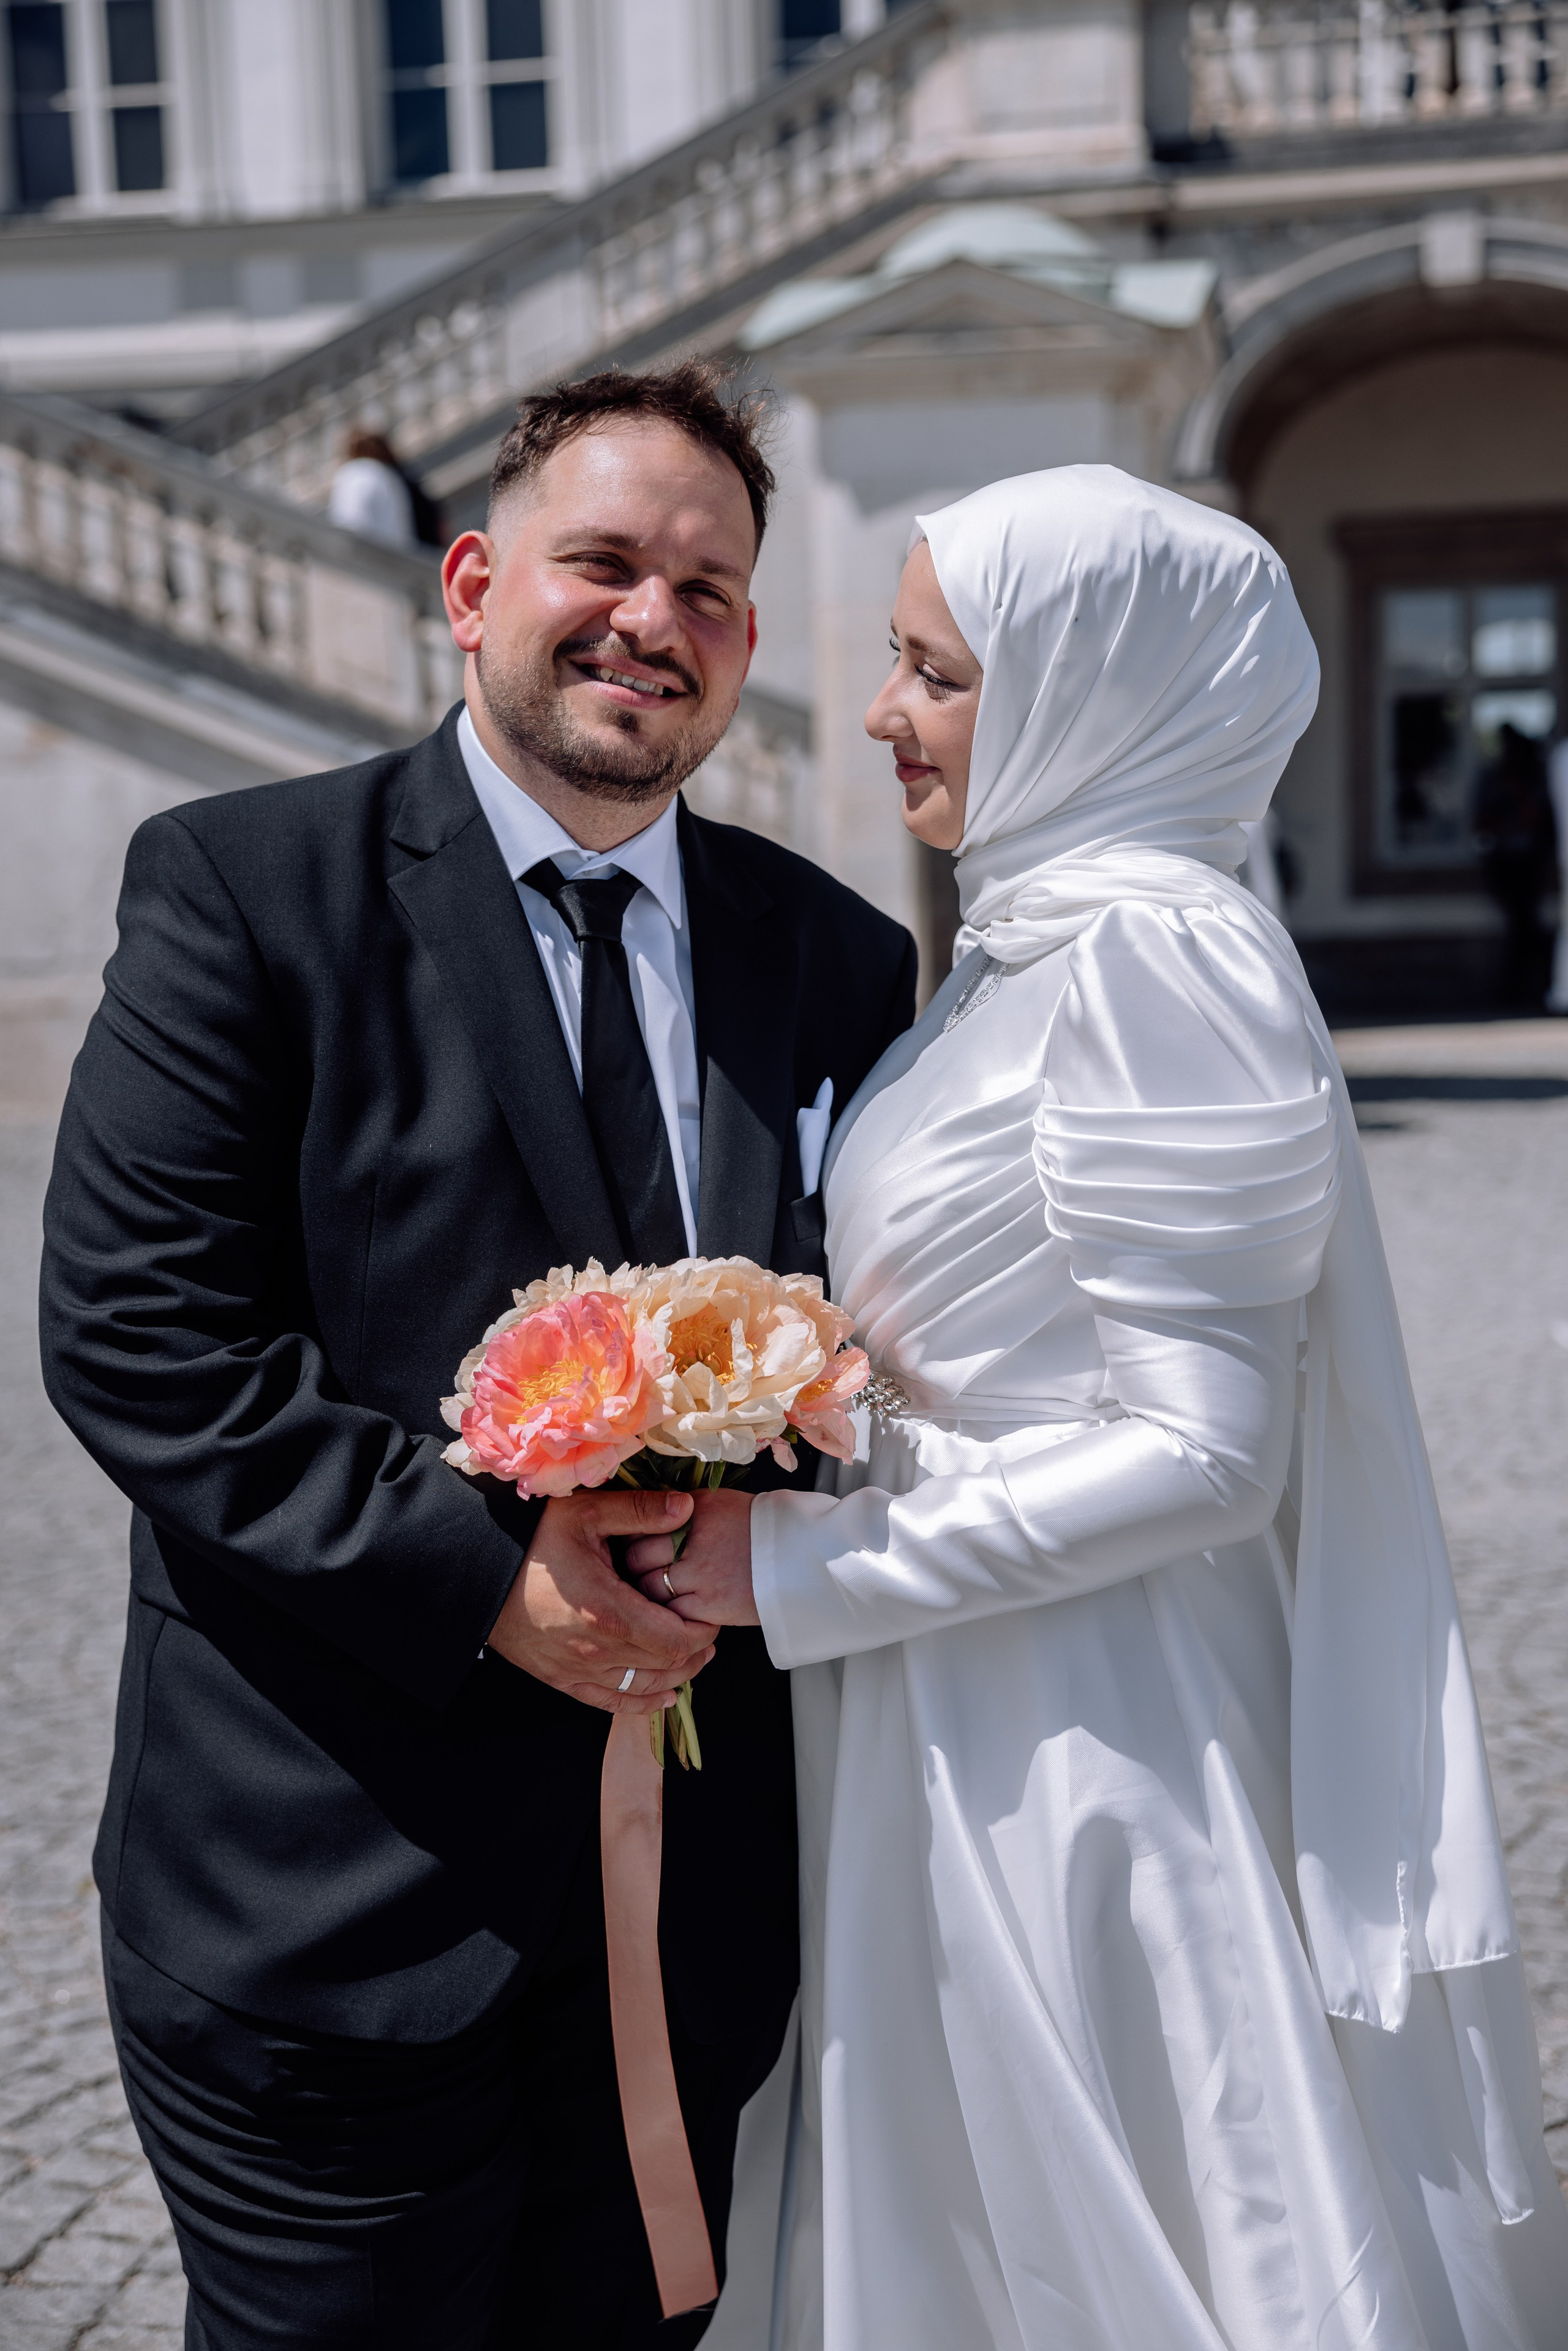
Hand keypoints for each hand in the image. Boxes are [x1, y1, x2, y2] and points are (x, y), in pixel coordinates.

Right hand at [485, 1490, 717, 1712]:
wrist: (473, 1568)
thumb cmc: (529, 1539)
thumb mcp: (584, 1513)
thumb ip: (639, 1512)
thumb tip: (686, 1508)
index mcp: (609, 1611)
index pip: (676, 1641)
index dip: (702, 1633)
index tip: (711, 1615)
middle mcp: (595, 1651)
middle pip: (665, 1667)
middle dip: (694, 1654)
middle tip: (706, 1634)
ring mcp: (575, 1669)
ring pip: (641, 1689)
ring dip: (673, 1679)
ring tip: (692, 1661)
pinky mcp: (558, 1678)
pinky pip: (608, 1702)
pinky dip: (639, 1703)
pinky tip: (660, 1696)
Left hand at [628, 1489, 758, 1627]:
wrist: (802, 1556)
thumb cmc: (762, 1529)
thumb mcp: (721, 1505)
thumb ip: (684, 1511)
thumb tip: (647, 1519)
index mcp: (694, 1507)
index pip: (640, 1522)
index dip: (630, 1537)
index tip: (630, 1545)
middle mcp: (692, 1537)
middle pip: (636, 1556)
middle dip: (632, 1567)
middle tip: (634, 1574)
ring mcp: (700, 1572)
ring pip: (648, 1587)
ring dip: (646, 1593)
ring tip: (654, 1594)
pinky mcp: (710, 1604)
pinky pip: (671, 1612)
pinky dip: (667, 1614)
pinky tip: (673, 1610)